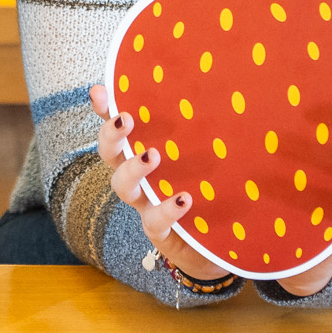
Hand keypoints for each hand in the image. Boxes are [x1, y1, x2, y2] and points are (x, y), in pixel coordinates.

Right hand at [92, 83, 233, 284]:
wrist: (222, 246)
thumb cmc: (214, 191)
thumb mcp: (212, 156)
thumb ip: (213, 128)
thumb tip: (231, 86)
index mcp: (148, 156)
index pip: (121, 130)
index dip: (105, 111)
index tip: (99, 91)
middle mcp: (142, 180)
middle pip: (111, 156)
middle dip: (112, 137)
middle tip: (126, 120)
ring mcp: (149, 207)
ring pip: (124, 189)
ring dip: (133, 170)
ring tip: (152, 155)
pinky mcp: (164, 235)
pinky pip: (154, 223)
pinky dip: (166, 210)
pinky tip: (184, 199)